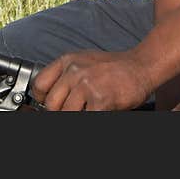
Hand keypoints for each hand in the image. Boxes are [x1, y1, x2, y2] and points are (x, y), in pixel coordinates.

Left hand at [32, 50, 152, 110]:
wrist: (141, 66)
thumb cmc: (113, 68)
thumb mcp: (83, 63)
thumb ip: (65, 77)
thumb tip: (49, 100)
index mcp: (67, 61)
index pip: (39, 85)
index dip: (44, 100)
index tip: (53, 106)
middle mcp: (74, 71)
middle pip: (51, 104)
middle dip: (60, 113)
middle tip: (76, 110)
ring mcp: (86, 85)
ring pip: (66, 113)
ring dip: (77, 115)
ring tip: (88, 109)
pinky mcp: (101, 99)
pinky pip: (86, 117)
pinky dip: (90, 116)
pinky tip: (100, 110)